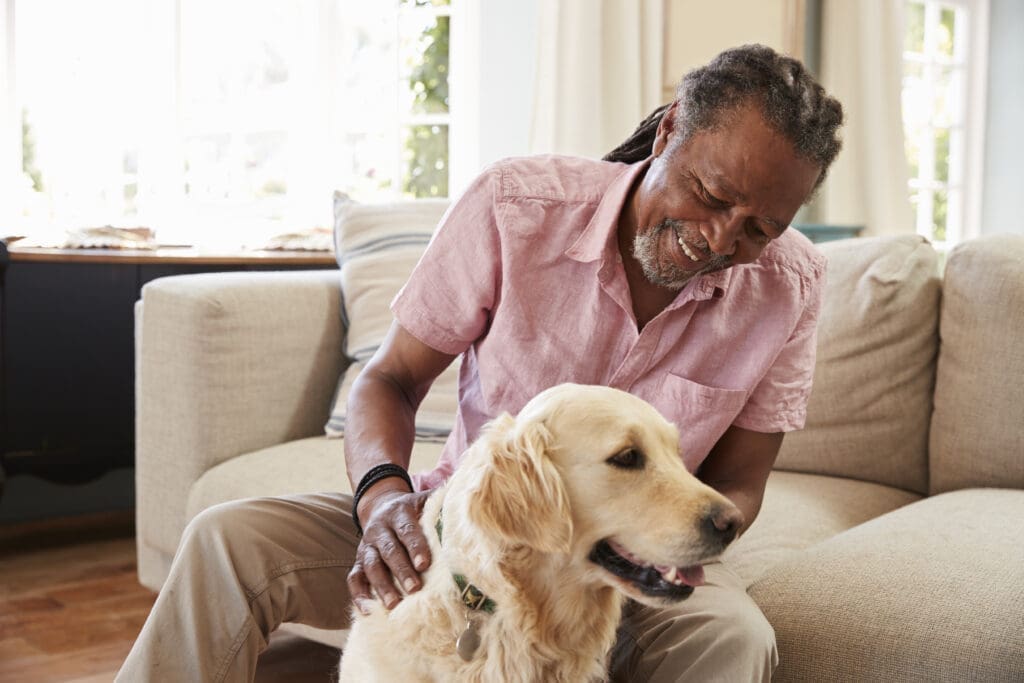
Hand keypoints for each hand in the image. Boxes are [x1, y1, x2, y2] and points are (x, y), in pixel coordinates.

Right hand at [348, 486, 431, 613]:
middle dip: (401, 570)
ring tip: (393, 604)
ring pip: (370, 566)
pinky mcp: (357, 561)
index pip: (407, 530)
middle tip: (414, 589)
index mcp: (399, 513)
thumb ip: (440, 503)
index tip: (424, 564)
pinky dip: (359, 594)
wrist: (380, 505)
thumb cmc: (412, 509)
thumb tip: (467, 505)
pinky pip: (354, 578)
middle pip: (389, 550)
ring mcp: (366, 546)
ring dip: (381, 585)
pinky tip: (368, 610)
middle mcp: (379, 529)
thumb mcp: (424, 500)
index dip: (415, 547)